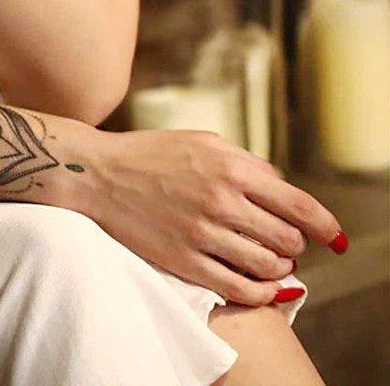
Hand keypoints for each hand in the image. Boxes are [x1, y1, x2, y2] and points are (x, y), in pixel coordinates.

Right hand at [83, 128, 344, 305]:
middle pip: (287, 239)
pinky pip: (239, 289)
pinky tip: (261, 286)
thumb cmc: (153, 153)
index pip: (297, 204)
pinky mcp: (183, 260)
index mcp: (230, 166)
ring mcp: (202, 232)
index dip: (325, 225)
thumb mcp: (203, 141)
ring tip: (272, 262)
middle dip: (295, 245)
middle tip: (287, 244)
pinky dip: (260, 293)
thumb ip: (245, 162)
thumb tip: (282, 190)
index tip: (335, 237)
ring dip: (279, 268)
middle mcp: (221, 200)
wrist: (99, 174)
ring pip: (268, 266)